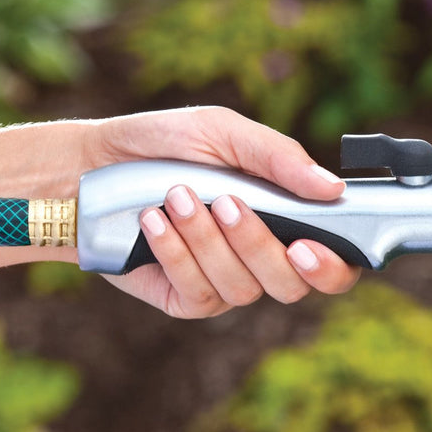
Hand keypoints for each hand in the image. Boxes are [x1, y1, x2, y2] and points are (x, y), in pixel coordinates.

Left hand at [84, 107, 360, 317]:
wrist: (94, 165)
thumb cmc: (168, 144)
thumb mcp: (225, 133)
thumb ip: (280, 159)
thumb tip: (333, 190)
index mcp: (291, 219)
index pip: (337, 262)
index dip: (333, 267)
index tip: (306, 246)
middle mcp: (265, 257)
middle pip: (292, 285)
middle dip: (258, 246)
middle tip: (227, 204)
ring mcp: (227, 281)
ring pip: (243, 289)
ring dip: (207, 240)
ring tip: (176, 197)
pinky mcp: (187, 298)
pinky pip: (199, 292)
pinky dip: (176, 253)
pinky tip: (154, 221)